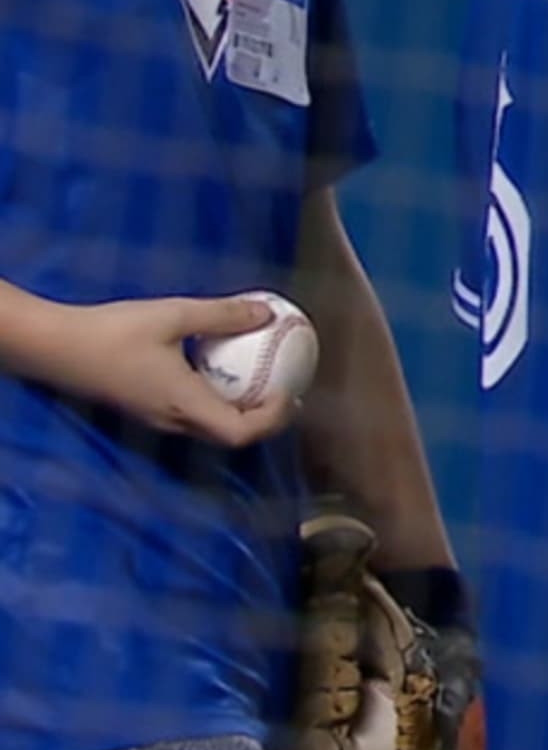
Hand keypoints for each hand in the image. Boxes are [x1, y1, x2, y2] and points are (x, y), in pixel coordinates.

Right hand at [22, 295, 298, 445]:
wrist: (54, 348)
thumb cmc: (113, 332)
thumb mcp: (173, 315)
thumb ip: (222, 315)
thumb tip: (267, 313)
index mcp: (184, 404)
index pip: (240, 433)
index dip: (273, 420)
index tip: (290, 392)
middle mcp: (172, 420)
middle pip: (229, 436)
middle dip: (265, 421)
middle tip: (286, 390)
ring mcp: (155, 419)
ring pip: (210, 427)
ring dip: (241, 413)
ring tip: (261, 381)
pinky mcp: (144, 409)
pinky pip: (191, 414)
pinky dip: (217, 401)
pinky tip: (221, 370)